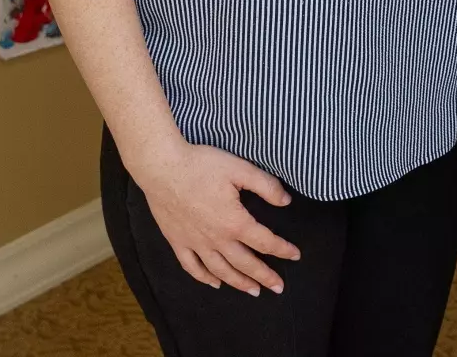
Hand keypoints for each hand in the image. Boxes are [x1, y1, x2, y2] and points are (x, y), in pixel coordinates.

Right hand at [131, 139, 301, 294]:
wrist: (161, 167)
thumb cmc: (201, 165)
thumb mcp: (240, 169)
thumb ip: (266, 186)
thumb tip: (286, 201)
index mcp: (235, 222)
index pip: (265, 241)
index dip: (282, 249)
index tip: (295, 255)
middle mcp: (216, 239)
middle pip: (245, 263)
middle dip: (264, 276)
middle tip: (278, 287)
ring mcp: (195, 243)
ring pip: (220, 270)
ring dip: (239, 283)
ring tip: (253, 291)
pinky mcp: (177, 241)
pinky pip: (192, 267)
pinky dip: (204, 278)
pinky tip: (214, 283)